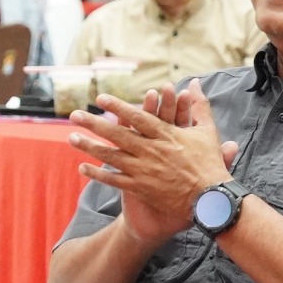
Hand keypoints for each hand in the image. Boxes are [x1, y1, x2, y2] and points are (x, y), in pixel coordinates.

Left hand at [69, 91, 228, 246]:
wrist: (210, 199)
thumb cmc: (210, 164)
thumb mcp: (207, 131)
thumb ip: (199, 106)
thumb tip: (195, 82)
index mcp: (166, 135)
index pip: (137, 117)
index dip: (118, 107)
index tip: (101, 98)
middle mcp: (151, 151)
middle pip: (117, 135)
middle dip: (94, 124)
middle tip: (74, 115)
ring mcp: (144, 170)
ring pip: (111, 156)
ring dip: (89, 147)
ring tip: (71, 138)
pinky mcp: (141, 188)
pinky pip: (114, 180)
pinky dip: (98, 174)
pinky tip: (82, 168)